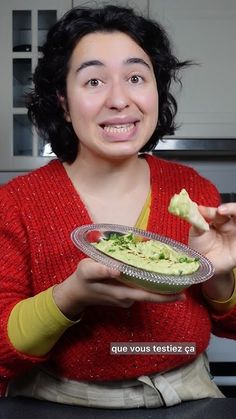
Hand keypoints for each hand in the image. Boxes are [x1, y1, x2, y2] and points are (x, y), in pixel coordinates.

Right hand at [53, 258, 184, 318]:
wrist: (75, 293)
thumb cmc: (81, 280)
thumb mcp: (86, 270)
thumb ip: (100, 269)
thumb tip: (118, 269)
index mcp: (122, 293)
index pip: (148, 296)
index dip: (165, 296)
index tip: (181, 293)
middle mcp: (127, 298)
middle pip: (152, 296)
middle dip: (169, 293)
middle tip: (186, 285)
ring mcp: (126, 299)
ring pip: (146, 293)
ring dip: (160, 287)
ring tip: (174, 276)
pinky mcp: (124, 295)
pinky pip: (140, 290)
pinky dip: (149, 284)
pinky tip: (155, 274)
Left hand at [188, 203, 235, 274]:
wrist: (202, 266)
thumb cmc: (198, 248)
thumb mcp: (196, 232)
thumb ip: (197, 220)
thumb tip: (195, 208)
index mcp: (219, 220)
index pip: (219, 211)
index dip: (211, 210)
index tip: (201, 211)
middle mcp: (230, 226)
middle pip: (235, 212)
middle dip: (230, 208)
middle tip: (220, 210)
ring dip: (235, 213)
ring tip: (224, 214)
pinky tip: (234, 233)